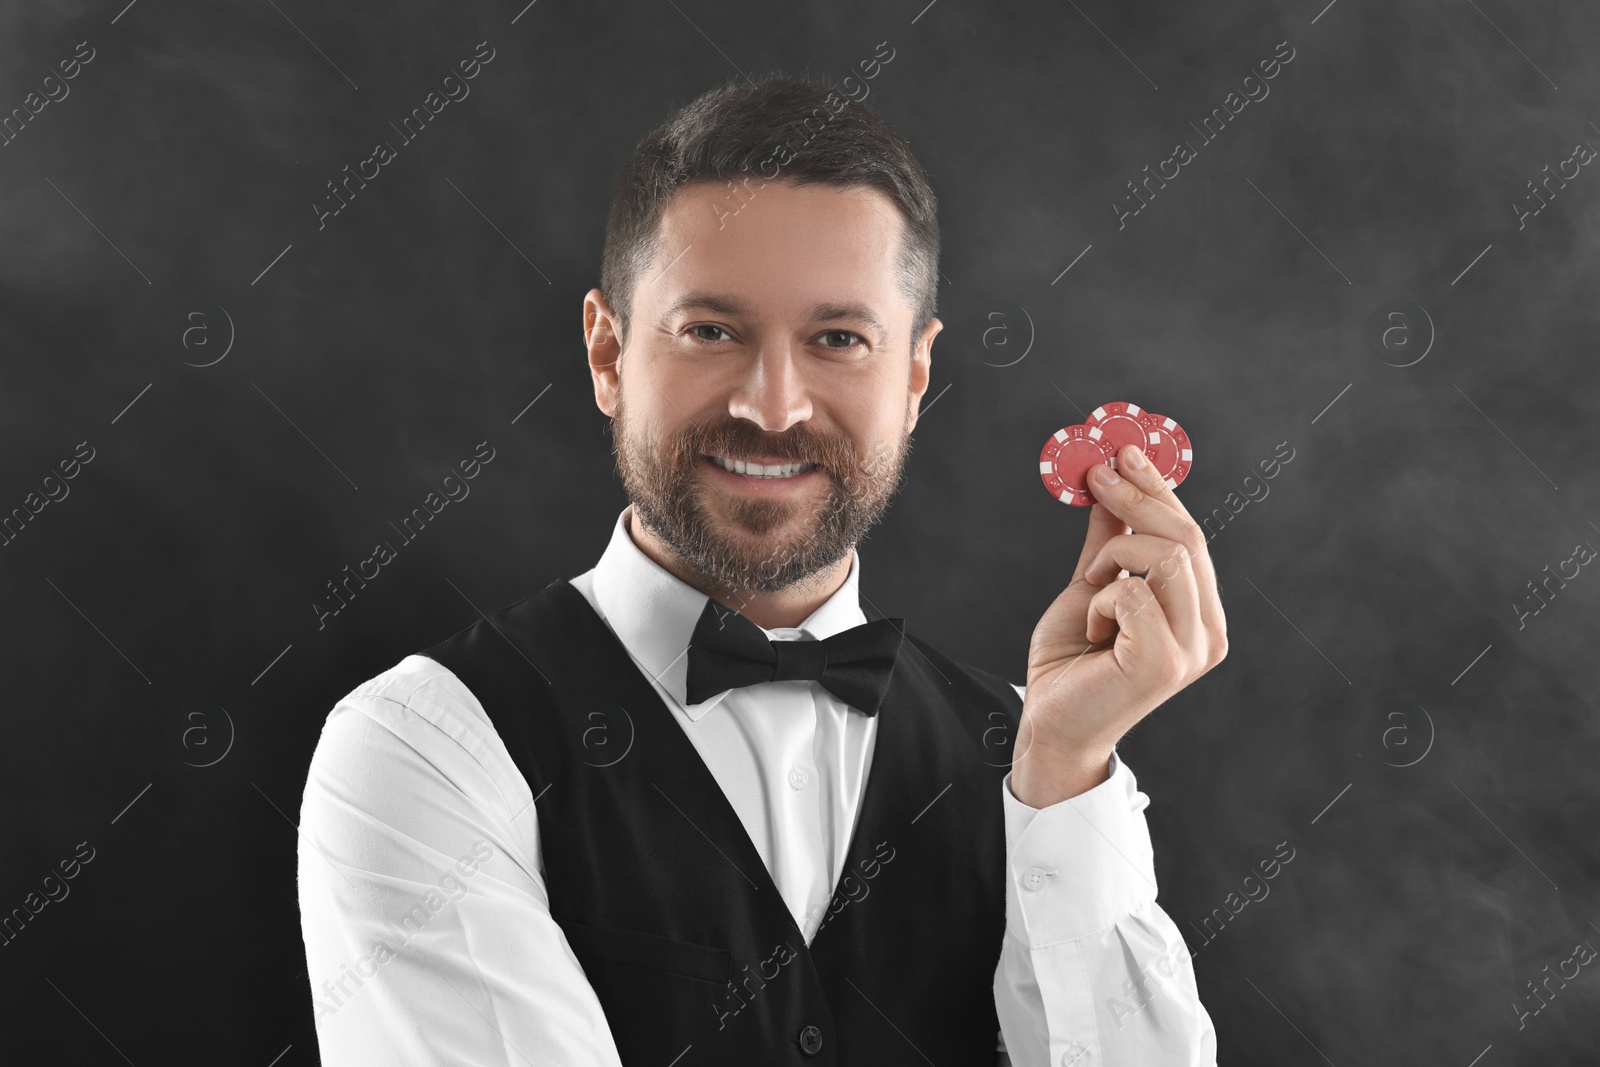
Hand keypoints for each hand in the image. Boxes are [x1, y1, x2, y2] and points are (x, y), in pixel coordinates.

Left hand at [1011, 443, 1228, 805]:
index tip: (1124, 451)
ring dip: (1114, 558)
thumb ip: (1109, 542)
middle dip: (1136, 496)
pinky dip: (1101, 599)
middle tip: (1094, 472)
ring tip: (1091, 587)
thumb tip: (1111, 484)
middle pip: (1186, 538)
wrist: (1050, 724)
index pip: (1191, 536)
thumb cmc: (1071, 663)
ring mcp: (1192, 650)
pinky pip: (1134, 593)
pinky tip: (1093, 630)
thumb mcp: (1091, 588)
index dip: (1159, 489)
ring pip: (1166, 557)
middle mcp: (1209, 632)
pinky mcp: (1165, 663)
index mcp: (1200, 613)